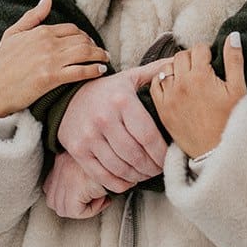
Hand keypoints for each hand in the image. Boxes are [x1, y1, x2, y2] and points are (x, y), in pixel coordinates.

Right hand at [0, 0, 109, 116]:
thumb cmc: (1, 64)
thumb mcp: (12, 34)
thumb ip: (32, 16)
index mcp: (40, 32)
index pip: (72, 29)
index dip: (84, 36)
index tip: (89, 43)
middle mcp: (48, 43)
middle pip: (82, 40)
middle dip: (95, 46)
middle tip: (102, 52)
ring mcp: (50, 60)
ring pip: (85, 53)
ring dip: (100, 56)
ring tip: (105, 60)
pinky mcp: (52, 78)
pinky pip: (80, 71)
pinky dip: (94, 70)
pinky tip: (101, 71)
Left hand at [43, 150, 110, 218]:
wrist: (125, 151)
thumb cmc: (116, 157)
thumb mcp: (94, 160)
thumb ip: (83, 171)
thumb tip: (83, 192)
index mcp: (63, 159)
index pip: (49, 185)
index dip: (64, 196)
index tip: (82, 196)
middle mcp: (61, 167)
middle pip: (52, 201)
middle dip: (70, 207)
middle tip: (91, 201)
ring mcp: (66, 176)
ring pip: (62, 209)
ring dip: (82, 209)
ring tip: (99, 199)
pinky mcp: (76, 186)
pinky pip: (76, 212)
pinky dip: (91, 210)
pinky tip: (103, 198)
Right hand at [57, 58, 171, 191]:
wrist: (67, 97)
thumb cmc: (107, 90)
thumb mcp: (130, 77)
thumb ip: (156, 72)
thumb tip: (179, 62)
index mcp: (122, 101)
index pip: (149, 136)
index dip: (162, 153)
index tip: (169, 158)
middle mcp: (104, 118)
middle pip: (136, 155)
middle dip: (152, 167)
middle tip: (160, 169)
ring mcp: (89, 136)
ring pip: (121, 167)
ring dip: (138, 176)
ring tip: (146, 174)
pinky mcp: (78, 150)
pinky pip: (102, 175)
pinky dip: (119, 183)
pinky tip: (129, 180)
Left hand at [152, 34, 246, 158]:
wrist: (217, 152)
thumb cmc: (232, 121)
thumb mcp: (238, 89)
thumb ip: (234, 60)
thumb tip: (232, 35)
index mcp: (200, 76)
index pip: (198, 49)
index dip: (207, 52)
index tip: (212, 61)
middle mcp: (181, 84)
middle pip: (181, 56)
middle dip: (192, 58)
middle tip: (201, 69)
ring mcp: (169, 97)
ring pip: (166, 69)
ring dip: (176, 69)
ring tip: (188, 77)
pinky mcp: (162, 110)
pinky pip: (155, 86)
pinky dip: (162, 82)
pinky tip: (174, 86)